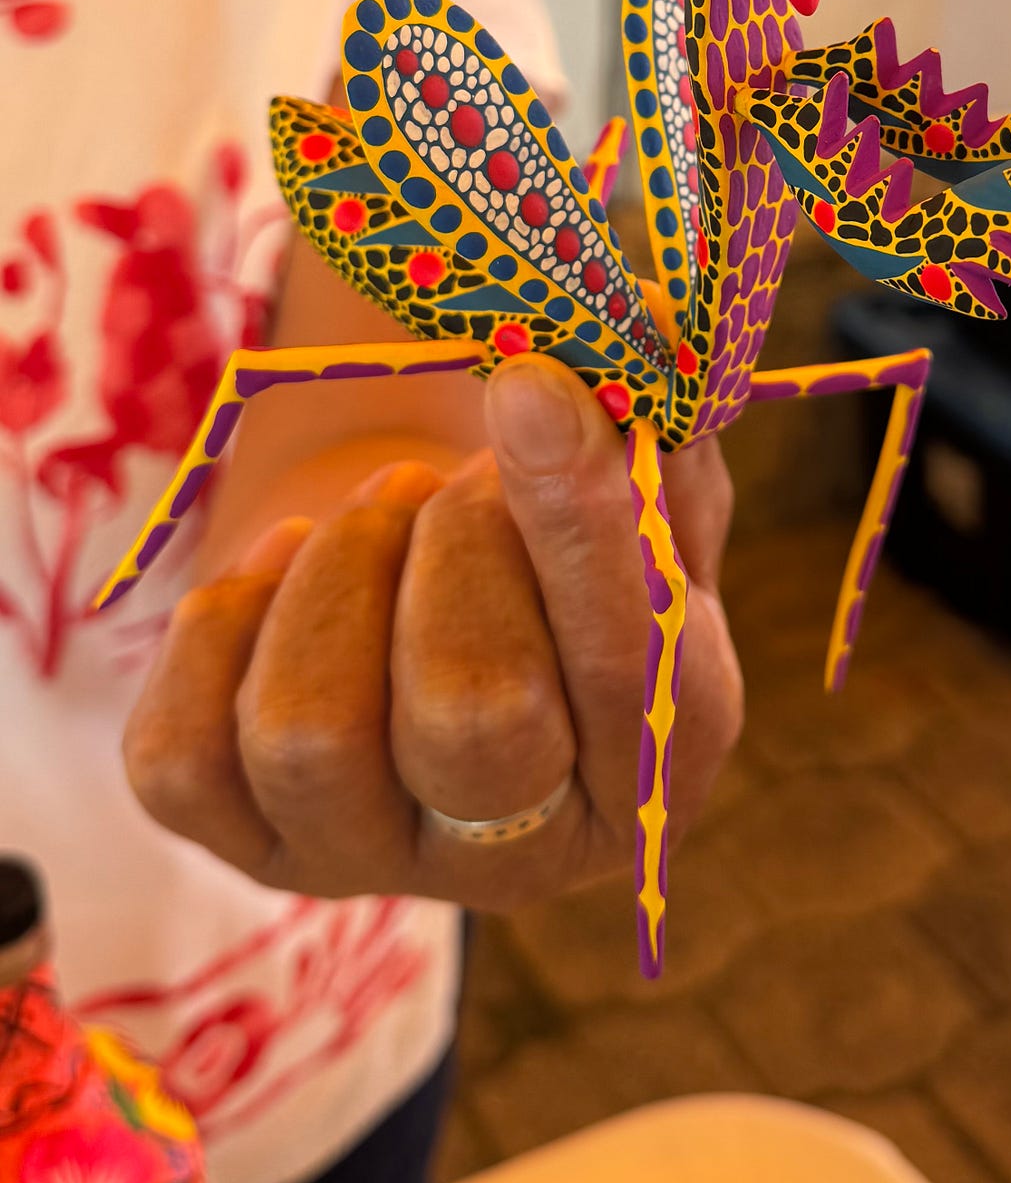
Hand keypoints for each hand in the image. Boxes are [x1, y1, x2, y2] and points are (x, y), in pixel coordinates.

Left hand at [122, 359, 740, 907]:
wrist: (427, 610)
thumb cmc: (555, 557)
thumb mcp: (642, 501)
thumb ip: (655, 429)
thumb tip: (645, 323)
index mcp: (646, 773)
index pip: (629, 666)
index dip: (578, 519)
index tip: (529, 382)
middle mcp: (514, 854)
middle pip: (471, 716)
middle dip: (455, 546)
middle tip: (449, 485)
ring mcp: (365, 859)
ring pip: (307, 733)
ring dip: (338, 572)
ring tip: (378, 520)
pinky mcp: (238, 843)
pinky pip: (182, 752)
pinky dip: (227, 624)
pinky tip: (286, 582)